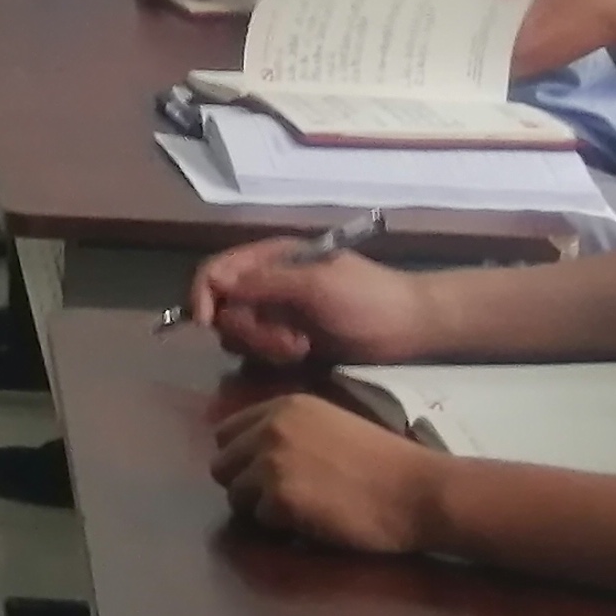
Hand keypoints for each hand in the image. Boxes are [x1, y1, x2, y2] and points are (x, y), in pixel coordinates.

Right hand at [188, 237, 449, 367]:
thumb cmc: (368, 299)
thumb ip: (264, 284)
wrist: (412, 327)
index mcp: (270, 258)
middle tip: (289, 344)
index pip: (215, 271)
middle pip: (224, 309)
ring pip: (241, 335)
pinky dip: (274, 358)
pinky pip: (260, 353)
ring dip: (265, 347)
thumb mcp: (315, 286)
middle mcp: (267, 283)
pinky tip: (303, 357)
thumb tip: (217, 286)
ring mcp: (279, 313)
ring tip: (301, 350)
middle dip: (250, 331)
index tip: (206, 323)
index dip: (203, 295)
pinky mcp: (289, 340)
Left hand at [212, 392, 450, 559]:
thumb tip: (252, 454)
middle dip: (245, 485)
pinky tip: (313, 524)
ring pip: (235, 495)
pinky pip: (259, 521)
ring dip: (260, 509)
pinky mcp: (279, 498)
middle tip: (281, 500)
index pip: (227, 433)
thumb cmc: (385, 463)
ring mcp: (270, 462)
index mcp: (283, 407)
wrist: (418, 491)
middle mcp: (269, 428)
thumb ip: (289, 432)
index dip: (243, 460)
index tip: (266, 476)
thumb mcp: (329, 426)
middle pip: (221, 465)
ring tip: (300, 513)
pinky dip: (280, 529)